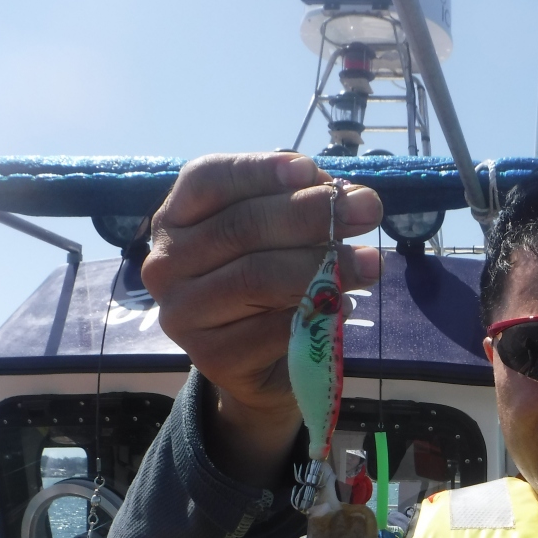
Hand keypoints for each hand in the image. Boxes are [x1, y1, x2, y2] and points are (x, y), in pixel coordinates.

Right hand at [142, 153, 382, 484]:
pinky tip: (343, 306)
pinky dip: (314, 313)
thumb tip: (344, 193)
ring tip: (371, 264)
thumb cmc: (270, 288)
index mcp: (176, 219)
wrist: (260, 366)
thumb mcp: (282, 238)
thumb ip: (303, 208)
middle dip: (311, 215)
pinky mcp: (212, 357)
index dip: (260, 170)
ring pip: (257, 278)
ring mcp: (182, 314)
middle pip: (241, 227)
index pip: (208, 179)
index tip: (311, 171)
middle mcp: (166, 264)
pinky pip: (272, 329)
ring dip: (323, 266)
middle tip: (367, 211)